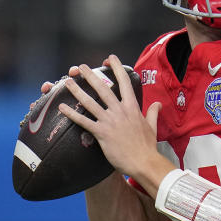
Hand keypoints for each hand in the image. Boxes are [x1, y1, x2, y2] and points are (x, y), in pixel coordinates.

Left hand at [56, 55, 165, 182]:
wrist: (144, 162)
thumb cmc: (148, 146)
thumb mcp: (152, 127)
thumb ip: (153, 113)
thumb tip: (158, 104)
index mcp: (132, 107)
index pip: (124, 83)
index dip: (117, 68)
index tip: (111, 58)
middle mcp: (120, 111)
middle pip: (103, 89)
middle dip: (91, 76)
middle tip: (81, 67)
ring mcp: (110, 121)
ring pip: (90, 102)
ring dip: (78, 91)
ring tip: (67, 82)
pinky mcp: (102, 133)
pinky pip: (84, 121)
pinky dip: (72, 114)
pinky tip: (62, 108)